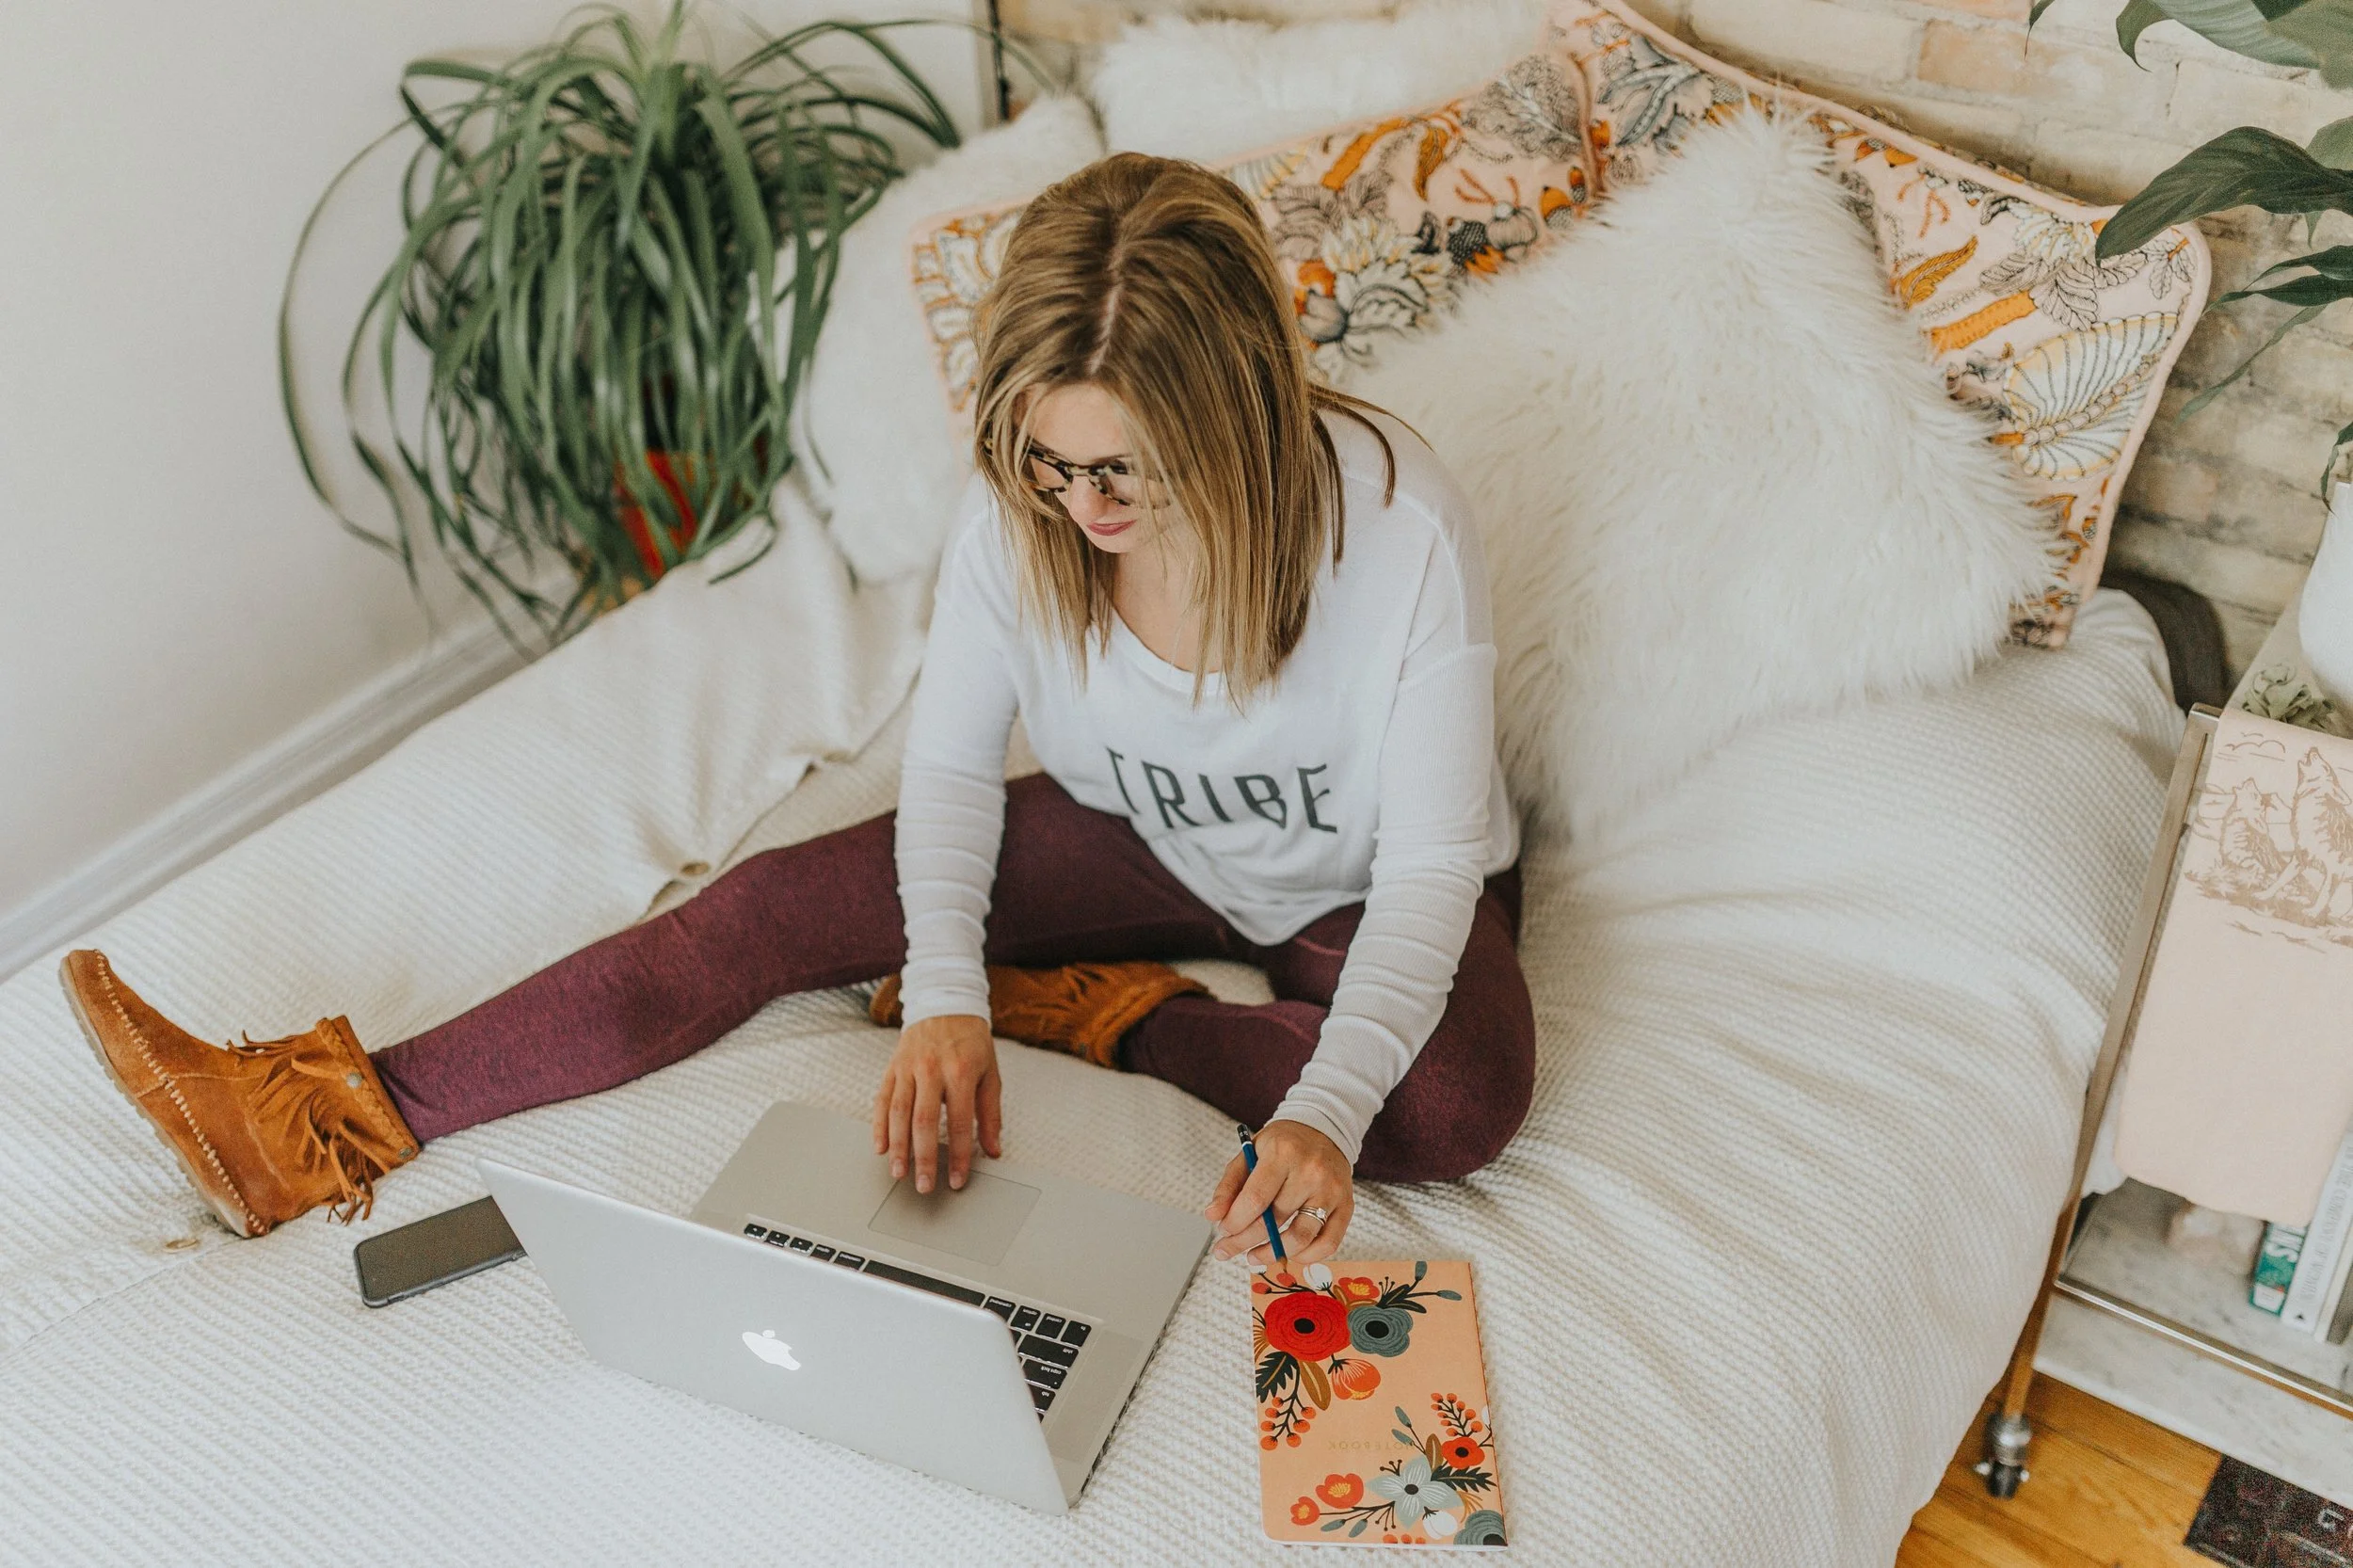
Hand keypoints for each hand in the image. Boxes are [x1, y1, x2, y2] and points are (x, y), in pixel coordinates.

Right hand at [871, 1013, 1001, 1193]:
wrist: (945, 1004)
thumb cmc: (971, 1042)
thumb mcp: (990, 1073)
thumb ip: (990, 1113)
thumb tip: (993, 1150)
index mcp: (961, 1072)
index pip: (959, 1122)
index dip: (959, 1155)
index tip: (957, 1179)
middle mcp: (931, 1070)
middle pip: (924, 1121)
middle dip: (924, 1158)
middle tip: (924, 1185)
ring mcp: (908, 1068)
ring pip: (898, 1112)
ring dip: (898, 1147)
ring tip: (900, 1173)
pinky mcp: (893, 1067)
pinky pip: (882, 1100)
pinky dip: (879, 1126)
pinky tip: (880, 1148)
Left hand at [1205, 1120, 1352, 1274]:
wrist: (1324, 1130)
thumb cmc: (1283, 1145)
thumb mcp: (1250, 1153)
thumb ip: (1230, 1185)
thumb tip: (1213, 1216)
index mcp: (1283, 1153)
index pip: (1255, 1198)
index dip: (1235, 1222)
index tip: (1223, 1231)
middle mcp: (1311, 1172)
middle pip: (1275, 1220)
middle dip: (1244, 1242)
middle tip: (1227, 1250)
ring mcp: (1331, 1190)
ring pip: (1301, 1237)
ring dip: (1272, 1253)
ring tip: (1254, 1256)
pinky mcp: (1346, 1205)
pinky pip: (1328, 1243)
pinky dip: (1306, 1257)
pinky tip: (1287, 1254)